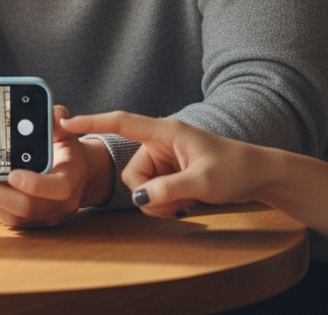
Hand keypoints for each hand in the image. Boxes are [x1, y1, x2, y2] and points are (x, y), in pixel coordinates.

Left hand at [0, 106, 112, 227]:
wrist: (76, 178)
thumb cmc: (68, 152)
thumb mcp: (66, 134)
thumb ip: (59, 121)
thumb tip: (53, 113)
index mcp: (71, 181)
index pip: (58, 189)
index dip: (35, 184)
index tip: (12, 173)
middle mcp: (59, 205)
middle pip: (27, 208)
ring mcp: (44, 217)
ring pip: (14, 218)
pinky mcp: (31, 223)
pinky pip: (8, 221)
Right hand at [63, 111, 268, 218]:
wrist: (260, 175)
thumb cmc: (236, 169)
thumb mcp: (203, 182)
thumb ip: (168, 189)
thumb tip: (139, 198)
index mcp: (164, 131)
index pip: (121, 122)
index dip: (92, 122)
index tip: (67, 123)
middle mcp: (160, 142)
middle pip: (132, 172)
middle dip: (149, 195)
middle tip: (179, 205)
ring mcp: (164, 159)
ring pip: (141, 186)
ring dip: (160, 203)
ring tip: (188, 204)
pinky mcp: (169, 172)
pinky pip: (153, 192)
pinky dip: (165, 204)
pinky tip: (187, 204)